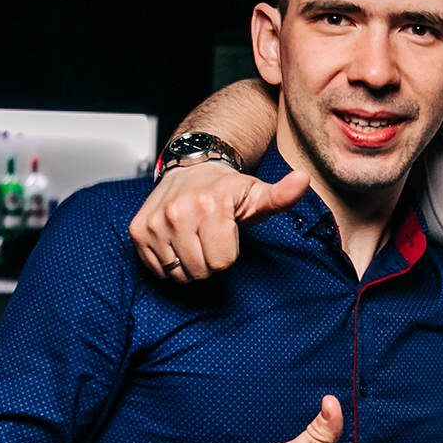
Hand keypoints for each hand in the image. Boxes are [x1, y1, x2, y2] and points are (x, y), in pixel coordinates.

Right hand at [130, 162, 311, 281]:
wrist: (190, 168)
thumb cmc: (227, 189)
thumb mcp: (257, 193)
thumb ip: (282, 195)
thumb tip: (303, 179)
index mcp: (210, 206)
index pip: (222, 263)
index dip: (228, 253)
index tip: (226, 233)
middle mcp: (178, 212)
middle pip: (200, 271)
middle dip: (209, 260)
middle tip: (209, 237)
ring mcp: (156, 222)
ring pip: (178, 274)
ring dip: (189, 263)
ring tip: (193, 239)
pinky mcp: (139, 231)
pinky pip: (157, 270)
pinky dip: (168, 262)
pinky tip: (177, 242)